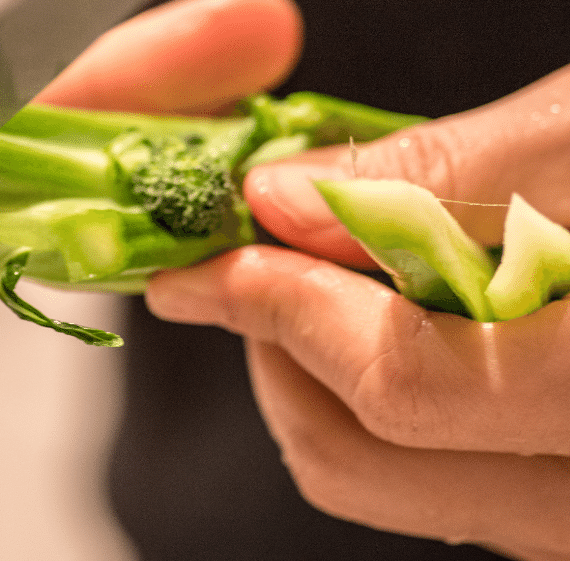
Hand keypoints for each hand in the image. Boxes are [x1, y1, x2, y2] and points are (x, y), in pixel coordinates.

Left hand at [147, 64, 569, 559]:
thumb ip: (444, 177)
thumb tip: (285, 198)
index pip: (405, 382)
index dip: (273, 302)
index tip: (197, 251)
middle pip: (379, 457)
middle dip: (277, 347)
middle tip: (239, 255)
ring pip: (409, 479)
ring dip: (320, 372)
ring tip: (300, 272)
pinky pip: (459, 471)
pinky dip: (389, 389)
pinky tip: (386, 304)